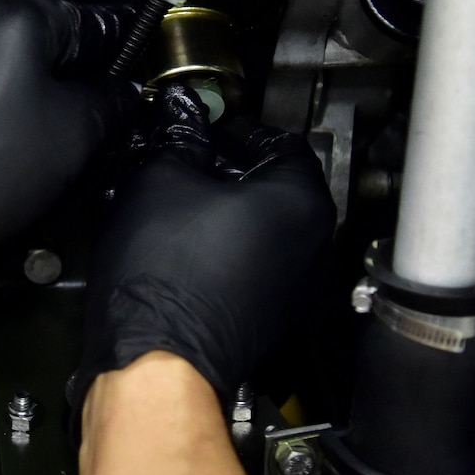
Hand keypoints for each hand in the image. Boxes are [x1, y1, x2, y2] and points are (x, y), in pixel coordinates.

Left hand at [0, 0, 129, 287]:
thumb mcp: (72, 135)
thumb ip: (109, 104)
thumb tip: (123, 95)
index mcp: (14, 14)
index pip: (95, 21)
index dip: (126, 51)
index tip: (141, 69)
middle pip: (50, 47)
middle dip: (78, 83)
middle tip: (101, 123)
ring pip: (12, 73)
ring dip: (37, 104)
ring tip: (48, 149)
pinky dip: (0, 118)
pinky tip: (5, 155)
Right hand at [68, 85, 334, 413]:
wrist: (159, 357)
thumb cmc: (165, 275)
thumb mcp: (161, 180)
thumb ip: (180, 139)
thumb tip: (181, 117)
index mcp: (301, 200)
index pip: (280, 139)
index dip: (236, 128)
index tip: (204, 128)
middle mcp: (315, 244)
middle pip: (278, 185)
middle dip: (232, 169)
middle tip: (187, 162)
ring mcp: (298, 285)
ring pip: (268, 227)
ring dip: (230, 211)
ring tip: (181, 205)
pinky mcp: (273, 314)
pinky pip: (258, 263)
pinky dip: (230, 247)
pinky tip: (186, 247)